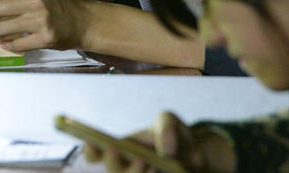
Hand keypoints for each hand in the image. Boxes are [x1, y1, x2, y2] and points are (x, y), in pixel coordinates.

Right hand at [82, 112, 234, 172]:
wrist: (197, 153)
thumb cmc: (175, 135)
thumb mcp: (170, 120)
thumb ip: (167, 126)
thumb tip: (167, 151)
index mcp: (121, 148)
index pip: (95, 153)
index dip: (90, 151)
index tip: (92, 143)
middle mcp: (126, 167)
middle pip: (112, 171)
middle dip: (116, 165)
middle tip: (131, 156)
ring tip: (151, 165)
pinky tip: (164, 172)